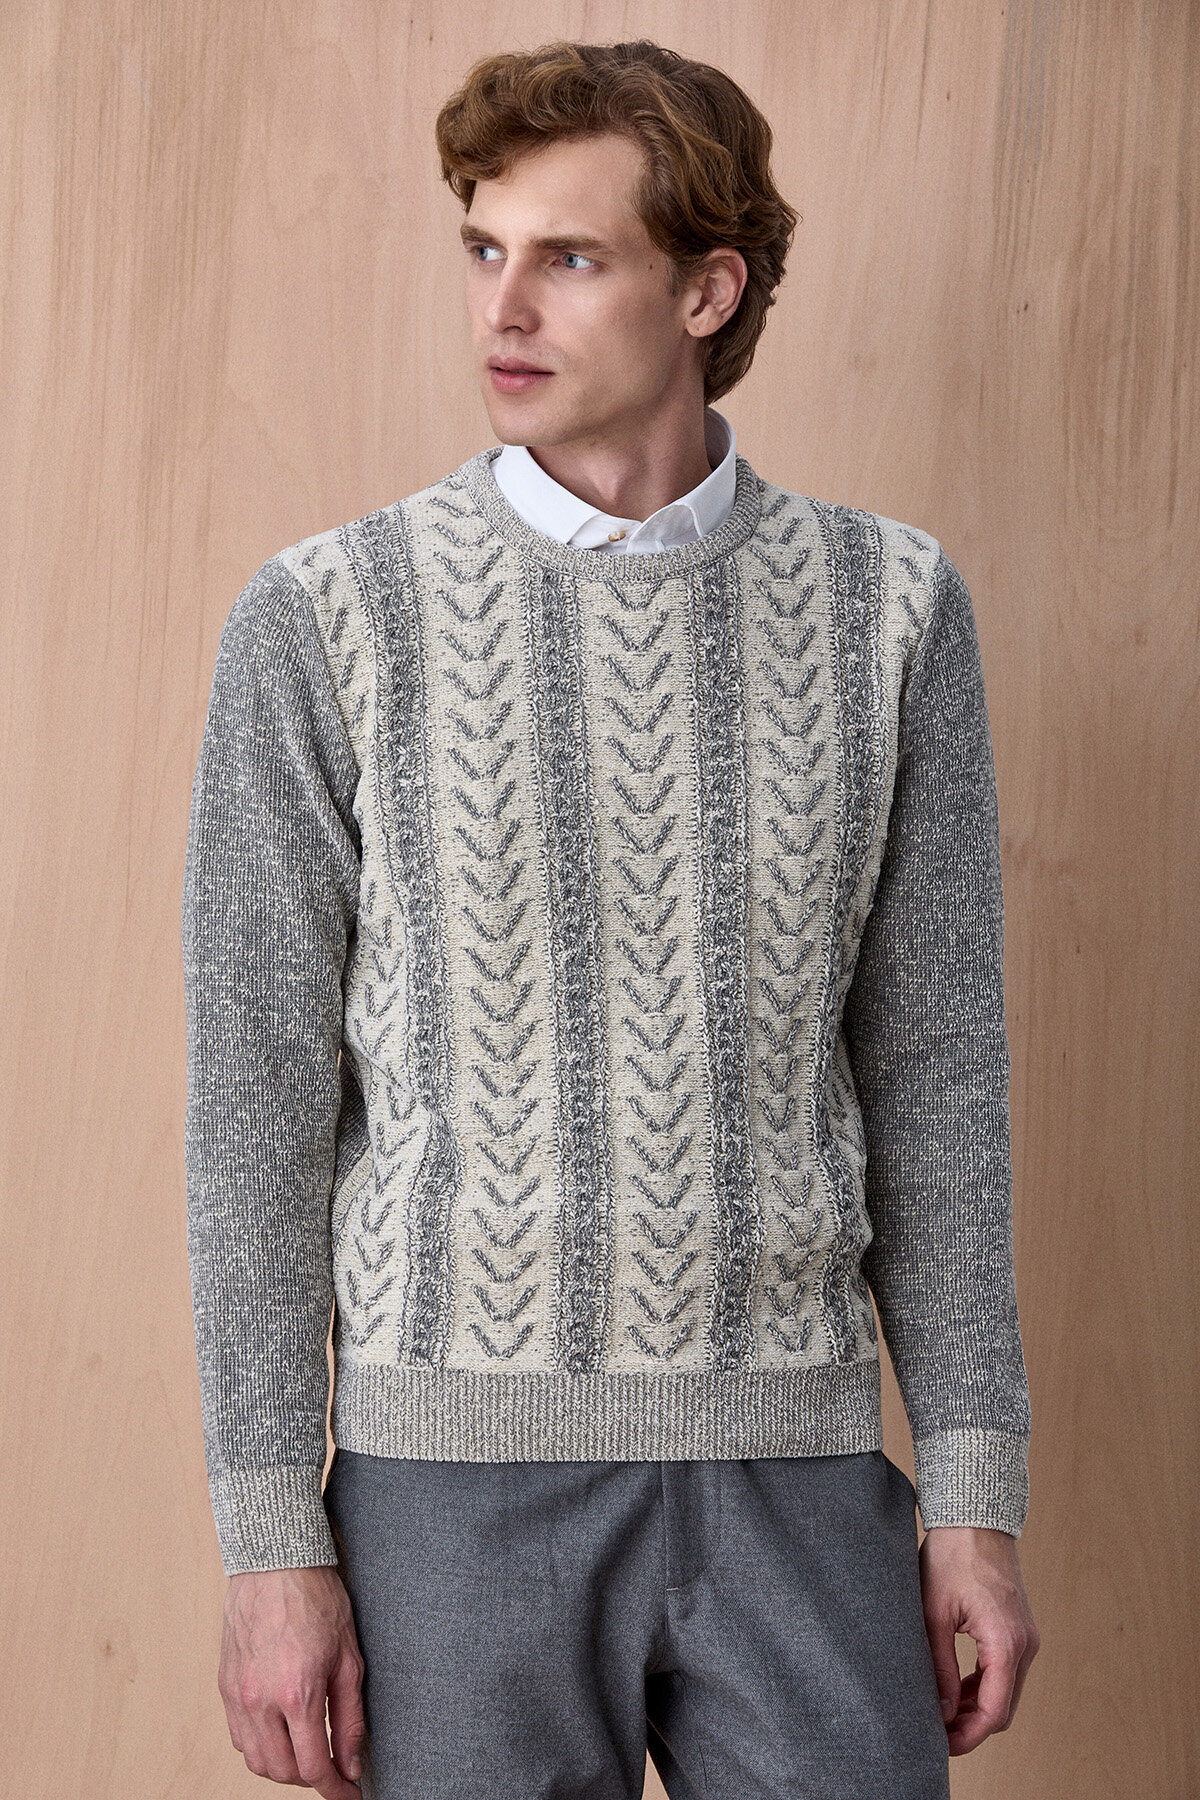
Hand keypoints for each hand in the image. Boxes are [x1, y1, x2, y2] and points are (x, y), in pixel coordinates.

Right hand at [218, 1565, 366, 1794]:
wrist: (276, 1562)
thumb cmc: (317, 1600)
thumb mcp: (349, 1658)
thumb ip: (350, 1718)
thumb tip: (350, 1765)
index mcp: (297, 1693)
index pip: (313, 1767)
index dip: (335, 1789)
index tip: (349, 1796)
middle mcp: (261, 1700)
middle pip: (282, 1772)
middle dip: (310, 1778)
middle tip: (331, 1767)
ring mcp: (237, 1695)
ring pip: (256, 1761)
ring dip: (282, 1767)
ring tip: (306, 1752)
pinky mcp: (224, 1685)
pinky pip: (238, 1737)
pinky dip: (259, 1746)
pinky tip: (279, 1732)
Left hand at [917, 1525, 1039, 1755]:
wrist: (975, 1520)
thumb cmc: (951, 1558)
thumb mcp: (935, 1615)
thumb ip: (940, 1667)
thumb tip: (941, 1711)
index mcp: (1005, 1643)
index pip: (994, 1712)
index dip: (968, 1736)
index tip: (941, 1744)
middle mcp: (1024, 1645)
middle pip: (1003, 1709)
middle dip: (971, 1726)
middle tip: (936, 1732)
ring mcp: (1025, 1638)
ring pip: (1005, 1692)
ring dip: (977, 1707)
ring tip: (940, 1712)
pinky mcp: (1019, 1630)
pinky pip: (1005, 1672)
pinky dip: (984, 1686)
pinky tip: (957, 1689)